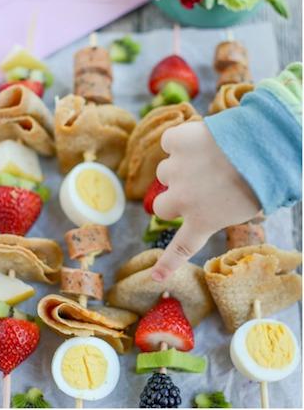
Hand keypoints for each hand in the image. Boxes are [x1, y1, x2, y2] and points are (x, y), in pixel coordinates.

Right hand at [150, 119, 260, 282]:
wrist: (257, 149)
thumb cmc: (260, 181)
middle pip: (162, 206)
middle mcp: (183, 199)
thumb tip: (212, 201)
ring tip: (207, 158)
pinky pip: (170, 142)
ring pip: (166, 170)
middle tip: (191, 186)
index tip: (155, 277)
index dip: (167, 263)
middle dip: (172, 197)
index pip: (181, 249)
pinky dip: (180, 141)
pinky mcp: (175, 142)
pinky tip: (199, 139)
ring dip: (180, 167)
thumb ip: (220, 211)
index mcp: (203, 221)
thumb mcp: (245, 209)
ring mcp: (175, 170)